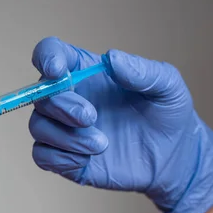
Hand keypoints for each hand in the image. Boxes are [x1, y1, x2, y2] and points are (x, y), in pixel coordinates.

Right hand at [29, 37, 212, 212]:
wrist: (173, 159)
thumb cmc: (168, 116)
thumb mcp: (168, 87)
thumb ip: (143, 71)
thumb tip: (112, 58)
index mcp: (86, 71)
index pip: (51, 53)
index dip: (47, 57)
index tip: (58, 70)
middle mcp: (69, 97)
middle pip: (41, 94)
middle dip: (62, 105)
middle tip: (91, 117)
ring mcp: (64, 129)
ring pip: (39, 126)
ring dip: (66, 136)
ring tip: (102, 145)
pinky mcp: (65, 158)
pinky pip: (42, 156)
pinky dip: (60, 157)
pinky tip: (87, 159)